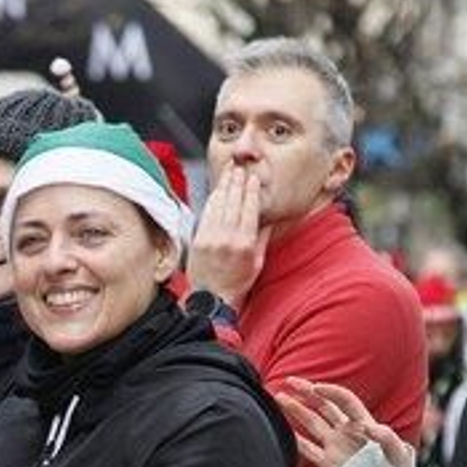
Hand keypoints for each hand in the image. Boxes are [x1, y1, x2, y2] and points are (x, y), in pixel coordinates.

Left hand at [187, 164, 270, 307]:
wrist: (211, 299)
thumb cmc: (237, 283)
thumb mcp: (257, 262)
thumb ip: (262, 238)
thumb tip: (268, 218)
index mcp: (246, 243)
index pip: (250, 208)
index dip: (251, 190)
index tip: (253, 178)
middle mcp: (228, 238)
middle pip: (234, 201)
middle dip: (237, 182)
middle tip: (240, 168)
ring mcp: (211, 237)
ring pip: (220, 204)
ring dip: (225, 185)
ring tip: (229, 172)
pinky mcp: (198, 239)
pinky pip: (207, 213)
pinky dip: (212, 199)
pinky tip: (217, 190)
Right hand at [275, 377, 413, 466]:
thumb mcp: (400, 453)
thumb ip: (387, 438)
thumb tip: (369, 427)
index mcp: (363, 423)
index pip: (344, 400)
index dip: (330, 391)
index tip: (315, 388)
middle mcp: (346, 431)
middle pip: (323, 406)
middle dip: (306, 392)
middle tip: (288, 381)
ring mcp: (335, 447)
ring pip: (312, 424)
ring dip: (296, 411)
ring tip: (279, 398)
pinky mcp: (328, 464)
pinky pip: (309, 450)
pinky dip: (297, 441)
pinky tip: (284, 431)